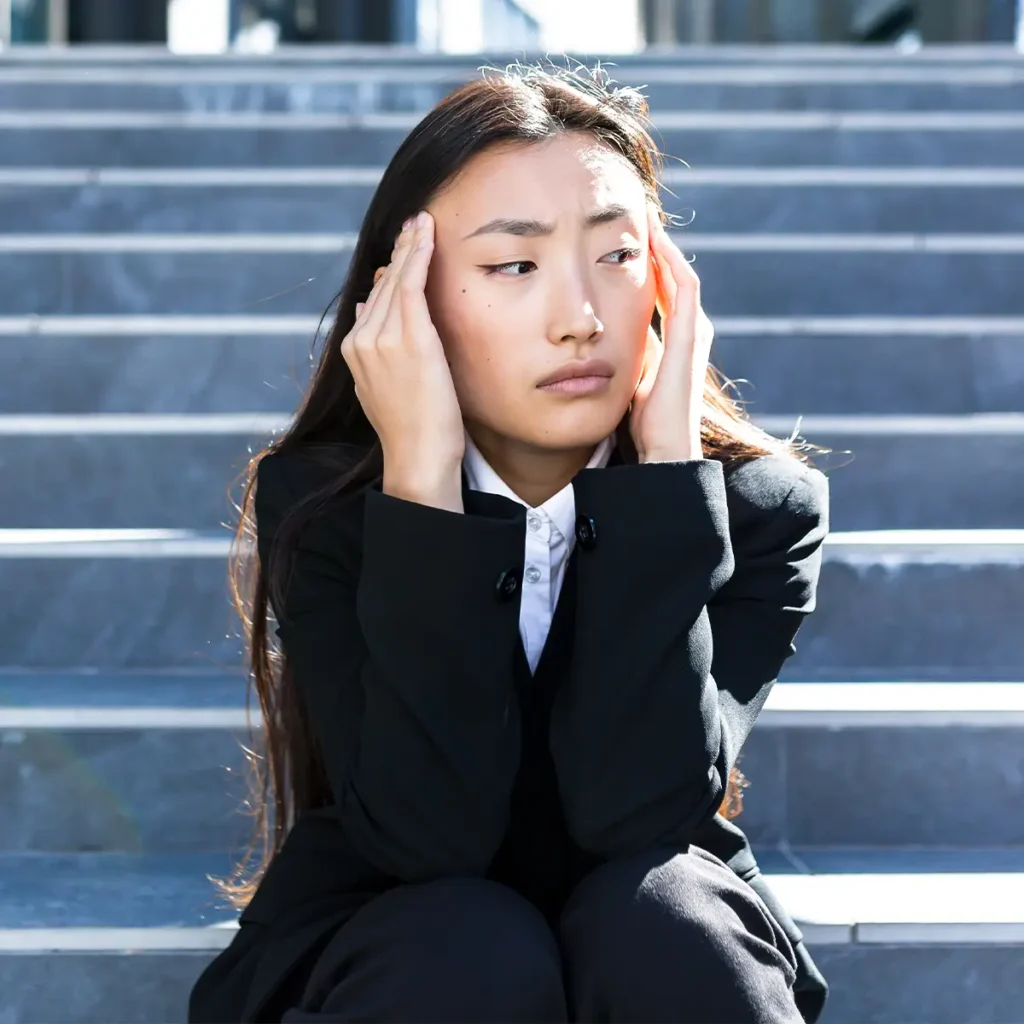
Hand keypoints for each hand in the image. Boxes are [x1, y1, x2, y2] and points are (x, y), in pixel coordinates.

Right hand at [342, 211, 464, 510]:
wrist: (418, 456)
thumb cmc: (411, 430)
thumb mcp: (381, 385)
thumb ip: (372, 349)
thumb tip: (366, 308)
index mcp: (354, 350)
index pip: (373, 299)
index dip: (391, 270)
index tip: (403, 247)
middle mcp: (362, 339)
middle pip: (383, 284)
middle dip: (400, 251)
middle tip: (415, 222)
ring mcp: (382, 337)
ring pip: (396, 280)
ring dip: (410, 246)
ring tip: (423, 222)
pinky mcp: (408, 338)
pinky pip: (411, 285)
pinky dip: (418, 255)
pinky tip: (427, 234)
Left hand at [629, 204, 714, 462]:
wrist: (662, 451)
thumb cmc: (643, 424)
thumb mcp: (627, 377)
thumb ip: (622, 354)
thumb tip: (596, 334)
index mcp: (672, 341)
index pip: (659, 291)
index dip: (642, 265)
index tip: (619, 241)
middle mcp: (687, 333)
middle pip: (673, 277)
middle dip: (656, 248)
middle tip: (636, 217)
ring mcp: (692, 334)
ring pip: (681, 275)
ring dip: (665, 246)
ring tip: (645, 218)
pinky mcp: (691, 338)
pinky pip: (685, 288)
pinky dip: (672, 261)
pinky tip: (654, 240)